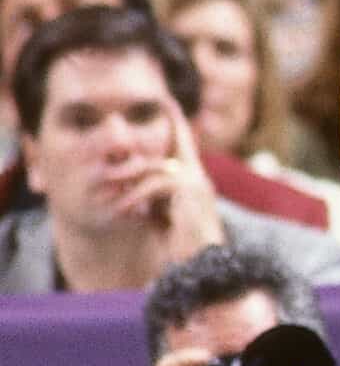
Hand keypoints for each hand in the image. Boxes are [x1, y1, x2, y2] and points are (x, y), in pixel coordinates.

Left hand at [111, 103, 223, 261]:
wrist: (205, 265)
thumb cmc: (185, 248)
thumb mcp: (163, 219)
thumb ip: (154, 200)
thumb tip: (132, 192)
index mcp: (195, 182)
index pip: (185, 143)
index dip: (177, 121)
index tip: (167, 101)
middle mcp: (198, 177)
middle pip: (170, 148)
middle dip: (139, 155)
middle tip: (110, 165)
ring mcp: (196, 182)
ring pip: (153, 169)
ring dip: (128, 184)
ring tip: (108, 201)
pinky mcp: (189, 190)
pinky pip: (154, 185)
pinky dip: (135, 198)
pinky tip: (123, 213)